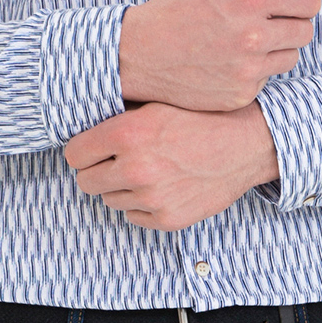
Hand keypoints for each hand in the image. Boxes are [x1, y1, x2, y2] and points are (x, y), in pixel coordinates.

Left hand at [62, 102, 280, 230]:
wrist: (247, 144)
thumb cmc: (202, 118)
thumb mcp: (157, 103)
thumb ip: (119, 116)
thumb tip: (83, 123)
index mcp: (128, 133)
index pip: (74, 154)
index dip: (83, 151)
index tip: (92, 149)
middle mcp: (136, 168)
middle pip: (85, 181)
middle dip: (97, 170)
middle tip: (117, 160)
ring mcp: (152, 198)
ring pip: (109, 200)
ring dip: (121, 187)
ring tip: (148, 170)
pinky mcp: (167, 219)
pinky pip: (133, 216)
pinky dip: (142, 205)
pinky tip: (163, 185)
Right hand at [119, 0, 319, 112]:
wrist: (139, 53)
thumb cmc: (179, 10)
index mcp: (250, 0)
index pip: (310, 0)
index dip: (301, 0)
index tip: (286, 3)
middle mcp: (252, 37)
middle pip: (306, 31)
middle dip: (290, 25)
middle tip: (261, 23)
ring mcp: (247, 70)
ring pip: (291, 58)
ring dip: (275, 50)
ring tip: (242, 43)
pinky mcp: (240, 95)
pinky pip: (268, 80)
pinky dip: (255, 72)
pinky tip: (227, 63)